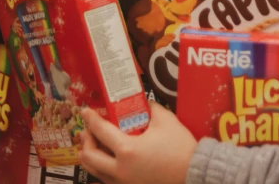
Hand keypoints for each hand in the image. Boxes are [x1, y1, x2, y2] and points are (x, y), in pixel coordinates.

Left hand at [79, 103, 196, 183]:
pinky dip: (101, 170)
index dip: (91, 119)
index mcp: (127, 150)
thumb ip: (150, 108)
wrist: (193, 172)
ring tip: (94, 145)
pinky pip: (106, 181)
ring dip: (91, 156)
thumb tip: (143, 103)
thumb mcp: (165, 120)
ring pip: (95, 172)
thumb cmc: (179, 146)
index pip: (101, 131)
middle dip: (86, 140)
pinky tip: (107, 162)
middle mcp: (120, 169)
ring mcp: (123, 183)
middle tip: (89, 129)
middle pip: (89, 156)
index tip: (85, 111)